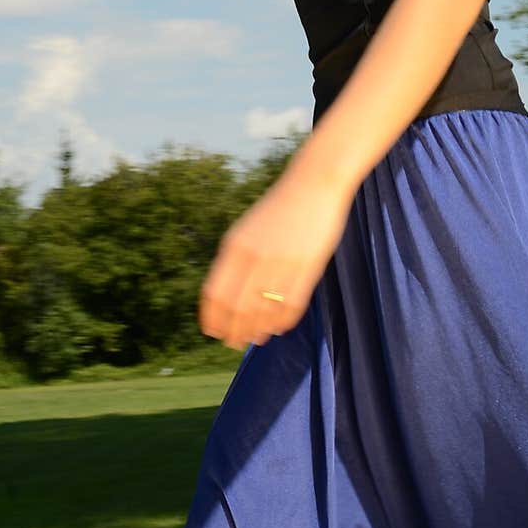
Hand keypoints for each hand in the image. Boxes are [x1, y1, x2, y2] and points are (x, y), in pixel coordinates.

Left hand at [199, 164, 355, 350]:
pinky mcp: (308, 268)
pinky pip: (291, 307)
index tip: (213, 331)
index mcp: (235, 246)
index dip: (212, 318)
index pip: (215, 294)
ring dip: (258, 330)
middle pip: (237, 309)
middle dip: (234, 331)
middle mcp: (255, 257)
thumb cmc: (280, 209)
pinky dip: (283, 322)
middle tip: (234, 343)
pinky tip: (279, 327)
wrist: (314, 184)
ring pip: (264, 312)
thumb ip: (235, 261)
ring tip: (257, 338)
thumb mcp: (247, 230)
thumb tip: (225, 299)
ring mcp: (282, 263)